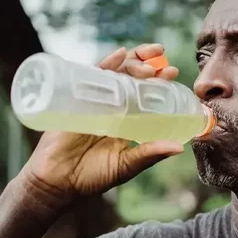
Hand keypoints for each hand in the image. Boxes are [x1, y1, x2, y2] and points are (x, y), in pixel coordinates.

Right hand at [19, 44, 183, 211]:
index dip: (159, 81)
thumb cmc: (92, 176)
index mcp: (127, 119)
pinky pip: (92, 76)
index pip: (145, 93)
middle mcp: (113, 105)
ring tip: (149, 63)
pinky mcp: (77, 98)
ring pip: (116, 72)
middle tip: (165, 68)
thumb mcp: (126, 165)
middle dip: (149, 65)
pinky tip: (119, 55)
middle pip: (132, 77)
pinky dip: (106, 63)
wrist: (57, 183)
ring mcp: (95, 100)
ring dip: (134, 62)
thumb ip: (150, 154)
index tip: (173, 72)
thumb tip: (180, 148)